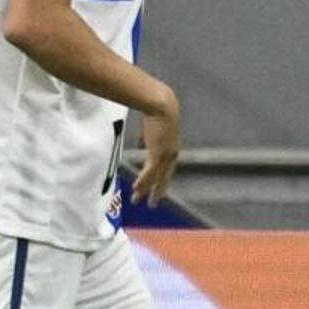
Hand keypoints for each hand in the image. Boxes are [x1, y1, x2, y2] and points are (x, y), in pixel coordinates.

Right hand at [127, 85, 182, 206]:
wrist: (161, 103)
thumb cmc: (156, 109)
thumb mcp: (151, 126)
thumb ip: (147, 137)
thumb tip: (141, 143)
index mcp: (171, 147)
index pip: (166, 168)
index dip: (161, 179)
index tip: (155, 187)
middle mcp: (171, 154)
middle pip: (164, 178)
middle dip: (157, 192)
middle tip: (152, 204)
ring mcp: (165, 155)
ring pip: (155, 178)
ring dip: (146, 190)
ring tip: (137, 200)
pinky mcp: (158, 153)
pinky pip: (149, 172)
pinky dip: (143, 182)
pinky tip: (136, 189)